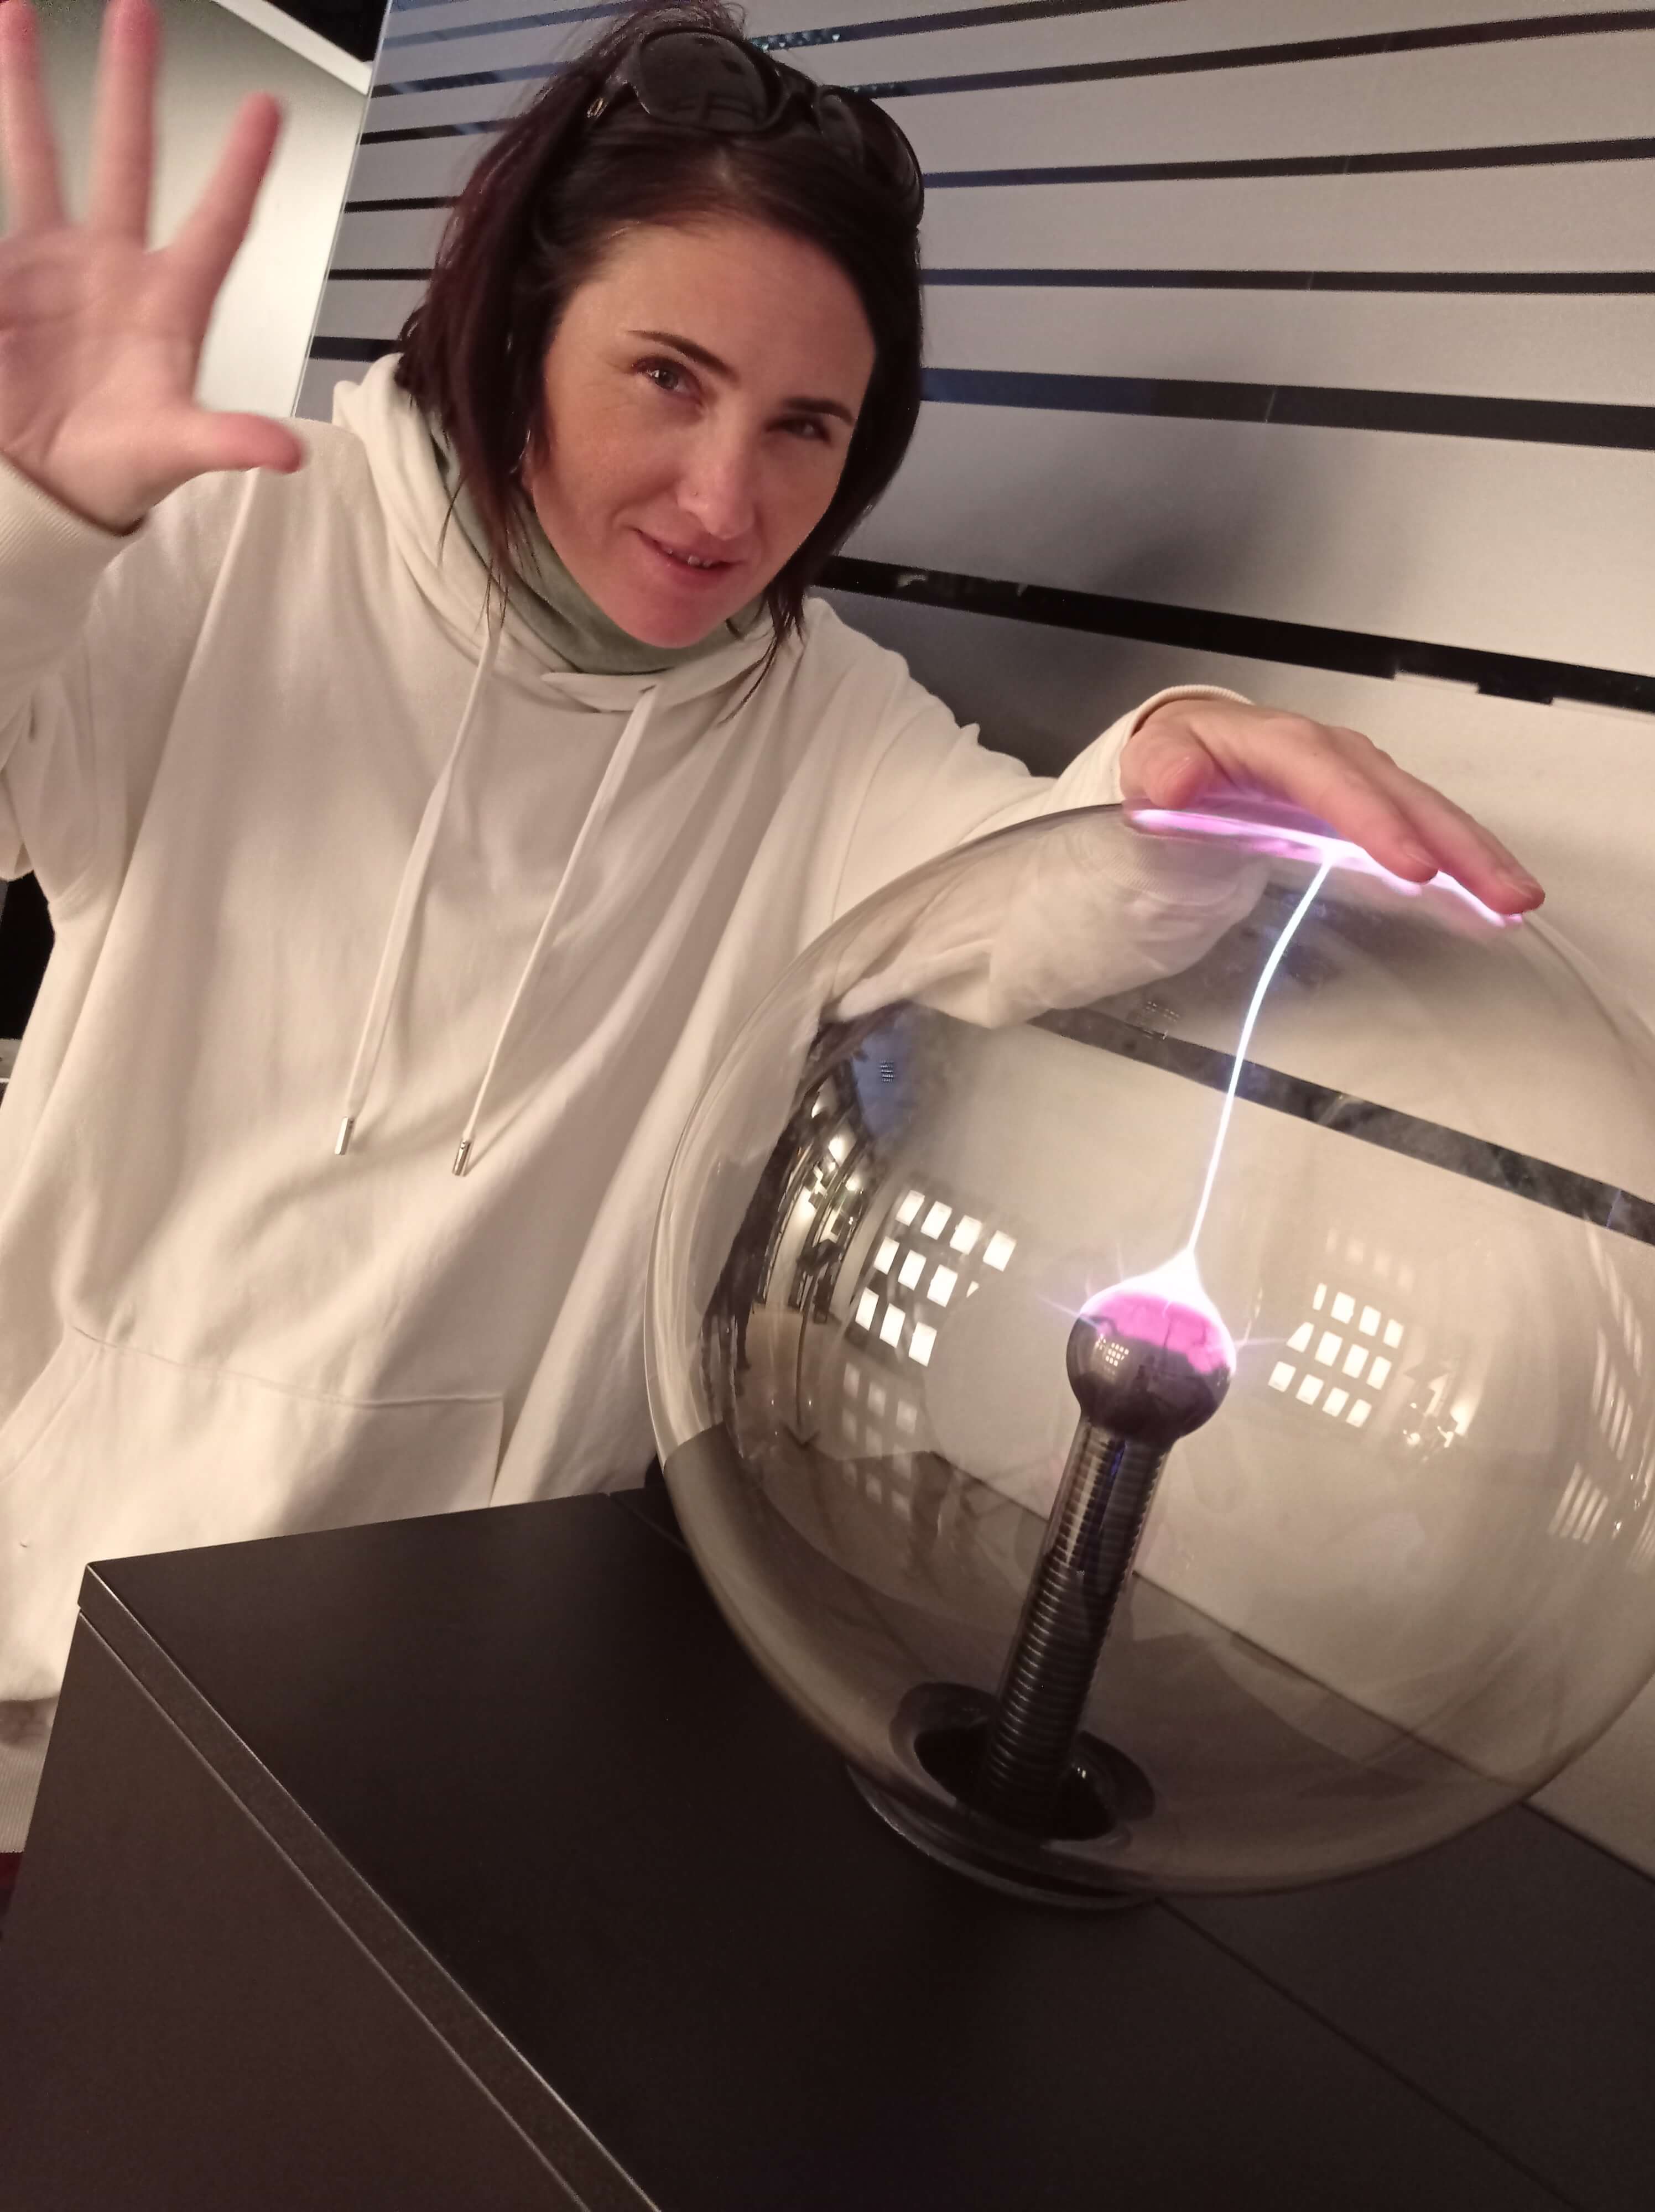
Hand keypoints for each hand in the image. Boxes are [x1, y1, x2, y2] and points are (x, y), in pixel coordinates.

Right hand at [0, 0, 302, 531]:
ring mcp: (53, 262)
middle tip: (138, 9)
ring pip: (37, 154)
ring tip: (17, 11)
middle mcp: (113, 265)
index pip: (216, 224)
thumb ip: (227, 442)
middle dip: (131, 84)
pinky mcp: (2, 274)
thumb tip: (289, 451)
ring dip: (28, 84)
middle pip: (127, 156)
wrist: (44, 485)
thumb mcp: (174, 453)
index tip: (268, 108)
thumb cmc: (119, 468)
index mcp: (168, 303)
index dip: (239, 169)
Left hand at [1122, 696, 1543, 915]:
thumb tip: (1176, 782)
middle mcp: (1329, 754)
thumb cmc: (1169, 766)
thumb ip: (1161, 771)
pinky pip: (1422, 830)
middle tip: (1501, 892)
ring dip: (1475, 855)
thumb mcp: (1150, 766)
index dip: (1375, 819)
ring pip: (1425, 812)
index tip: (1414, 865)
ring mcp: (1356, 779)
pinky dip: (1461, 861)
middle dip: (1454, 843)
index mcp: (1275, 742)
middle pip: (1399, 794)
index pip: (1329, 777)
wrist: (1181, 759)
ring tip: (1518, 898)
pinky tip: (1494, 896)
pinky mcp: (1369, 807)